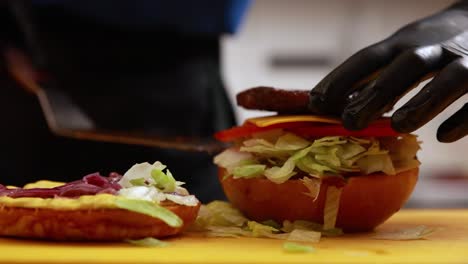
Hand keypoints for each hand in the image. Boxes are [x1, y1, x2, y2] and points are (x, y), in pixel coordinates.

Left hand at [309, 1, 467, 141]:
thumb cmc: (435, 45)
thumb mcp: (404, 51)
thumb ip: (377, 74)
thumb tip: (338, 103)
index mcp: (406, 42)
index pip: (370, 58)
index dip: (342, 79)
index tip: (315, 102)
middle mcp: (436, 47)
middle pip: (406, 66)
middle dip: (378, 93)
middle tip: (350, 121)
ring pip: (451, 78)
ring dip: (424, 102)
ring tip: (399, 126)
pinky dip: (464, 118)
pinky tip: (444, 137)